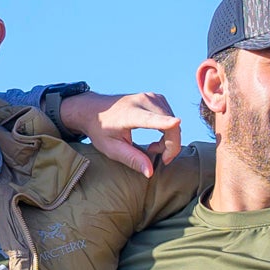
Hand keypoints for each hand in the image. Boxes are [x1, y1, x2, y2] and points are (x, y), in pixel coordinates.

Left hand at [55, 89, 183, 178]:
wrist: (93, 109)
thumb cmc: (101, 130)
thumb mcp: (111, 148)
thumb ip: (131, 159)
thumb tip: (150, 172)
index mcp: (129, 114)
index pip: (150, 119)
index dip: (165, 123)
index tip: (176, 122)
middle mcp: (142, 101)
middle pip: (170, 124)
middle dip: (171, 146)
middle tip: (158, 157)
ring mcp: (151, 97)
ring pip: (173, 122)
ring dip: (169, 139)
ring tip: (151, 148)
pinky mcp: (156, 97)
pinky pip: (171, 117)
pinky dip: (168, 130)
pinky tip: (156, 136)